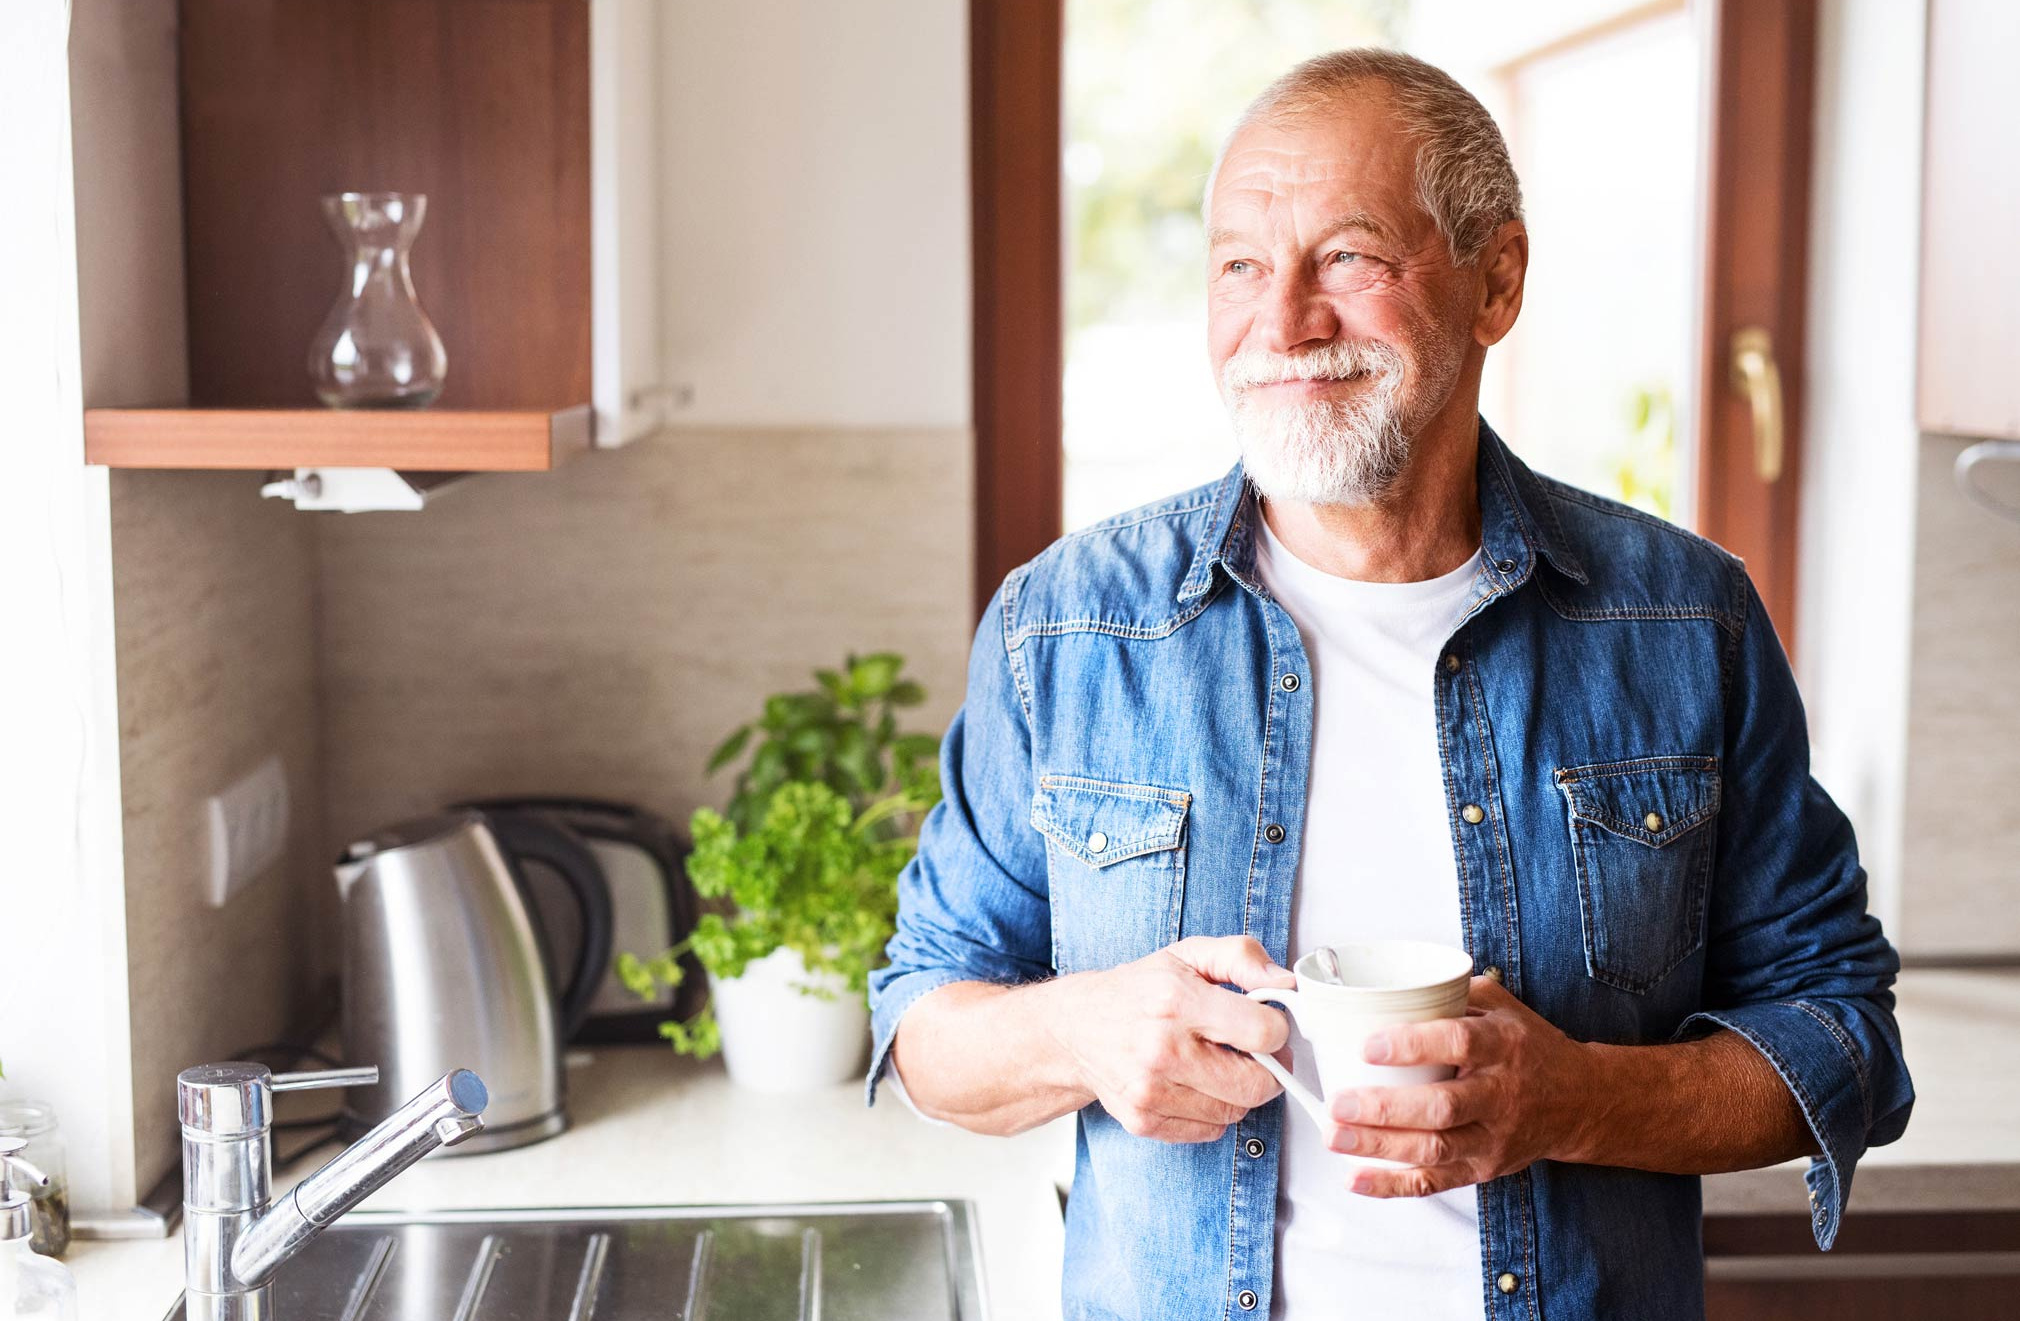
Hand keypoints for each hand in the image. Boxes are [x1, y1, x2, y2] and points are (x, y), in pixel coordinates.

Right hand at [1047, 936, 1295, 1143]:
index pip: (1263, 1033)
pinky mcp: (1144, 1121)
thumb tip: (1285, 983)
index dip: (1277, 1028)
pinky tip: (1195, 1084)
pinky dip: (1213, 1110)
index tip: (1266, 1022)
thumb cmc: (1137, 992)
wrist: (1075, 1029)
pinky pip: (1210, 1130)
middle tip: (1252, 1051)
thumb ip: (1241, 957)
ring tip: (1217, 1063)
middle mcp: (1162, 1050)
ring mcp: (1150, 1091)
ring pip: (1236, 1112)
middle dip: (1267, 1068)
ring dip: (1238, 1090)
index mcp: (1176, 1001)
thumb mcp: (1188, 955)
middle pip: (1257, 1085)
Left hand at [1325, 975, 1597, 1196]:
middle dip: (1384, 1109)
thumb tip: (1386, 984)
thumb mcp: (1500, 1007)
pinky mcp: (1483, 1167)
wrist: (1579, 1100)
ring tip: (1334, 1136)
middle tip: (1338, 1104)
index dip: (1411, 1046)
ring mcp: (1493, 1137)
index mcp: (1502, 1045)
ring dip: (1379, 1147)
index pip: (1458, 1043)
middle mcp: (1501, 1094)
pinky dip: (1392, 1185)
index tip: (1367, 1046)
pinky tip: (1355, 1177)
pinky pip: (1435, 1182)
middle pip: (1442, 1108)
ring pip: (1434, 1149)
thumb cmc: (1526, 1047)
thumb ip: (1450, 993)